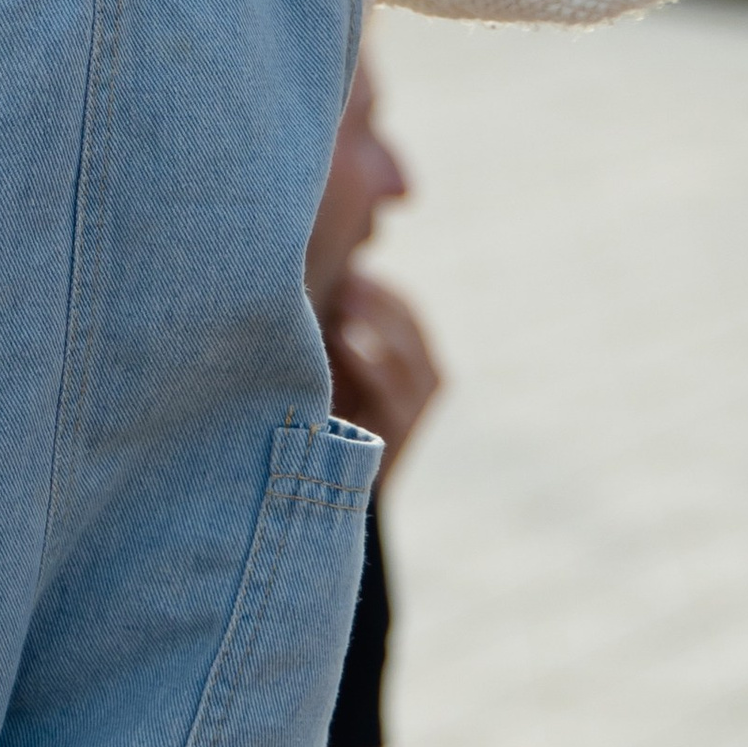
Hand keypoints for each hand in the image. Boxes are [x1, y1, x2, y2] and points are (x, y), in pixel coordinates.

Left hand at [325, 266, 441, 470]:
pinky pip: (391, 387)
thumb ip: (340, 326)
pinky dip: (367, 358)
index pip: (405, 307)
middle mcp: (427, 378)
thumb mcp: (339, 363)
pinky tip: (340, 337)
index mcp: (416, 357)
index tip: (343, 262)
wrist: (335, 483)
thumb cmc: (330, 411)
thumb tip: (320, 273)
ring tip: (340, 293)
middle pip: (408, 320)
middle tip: (339, 272)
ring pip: (406, 347)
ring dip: (373, 316)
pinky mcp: (403, 428)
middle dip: (374, 294)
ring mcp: (419, 404)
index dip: (377, 284)